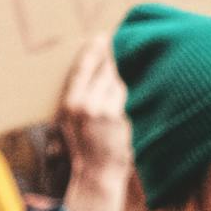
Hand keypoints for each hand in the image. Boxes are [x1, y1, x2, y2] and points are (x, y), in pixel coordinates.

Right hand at [56, 37, 130, 182]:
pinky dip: (134, 87)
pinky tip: (141, 80)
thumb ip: (78, 98)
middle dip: (114, 54)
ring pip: (119, 79)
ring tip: (134, 62)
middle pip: (104, 68)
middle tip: (122, 40)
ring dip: (126, 71)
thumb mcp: (70, 123)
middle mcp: (84, 103)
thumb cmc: (84, 148)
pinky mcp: (120, 116)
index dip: (93, 50)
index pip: (82, 68)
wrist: (97, 174)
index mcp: (69, 103)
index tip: (101, 37)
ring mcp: (103, 109)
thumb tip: (91, 72)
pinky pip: (129, 94)